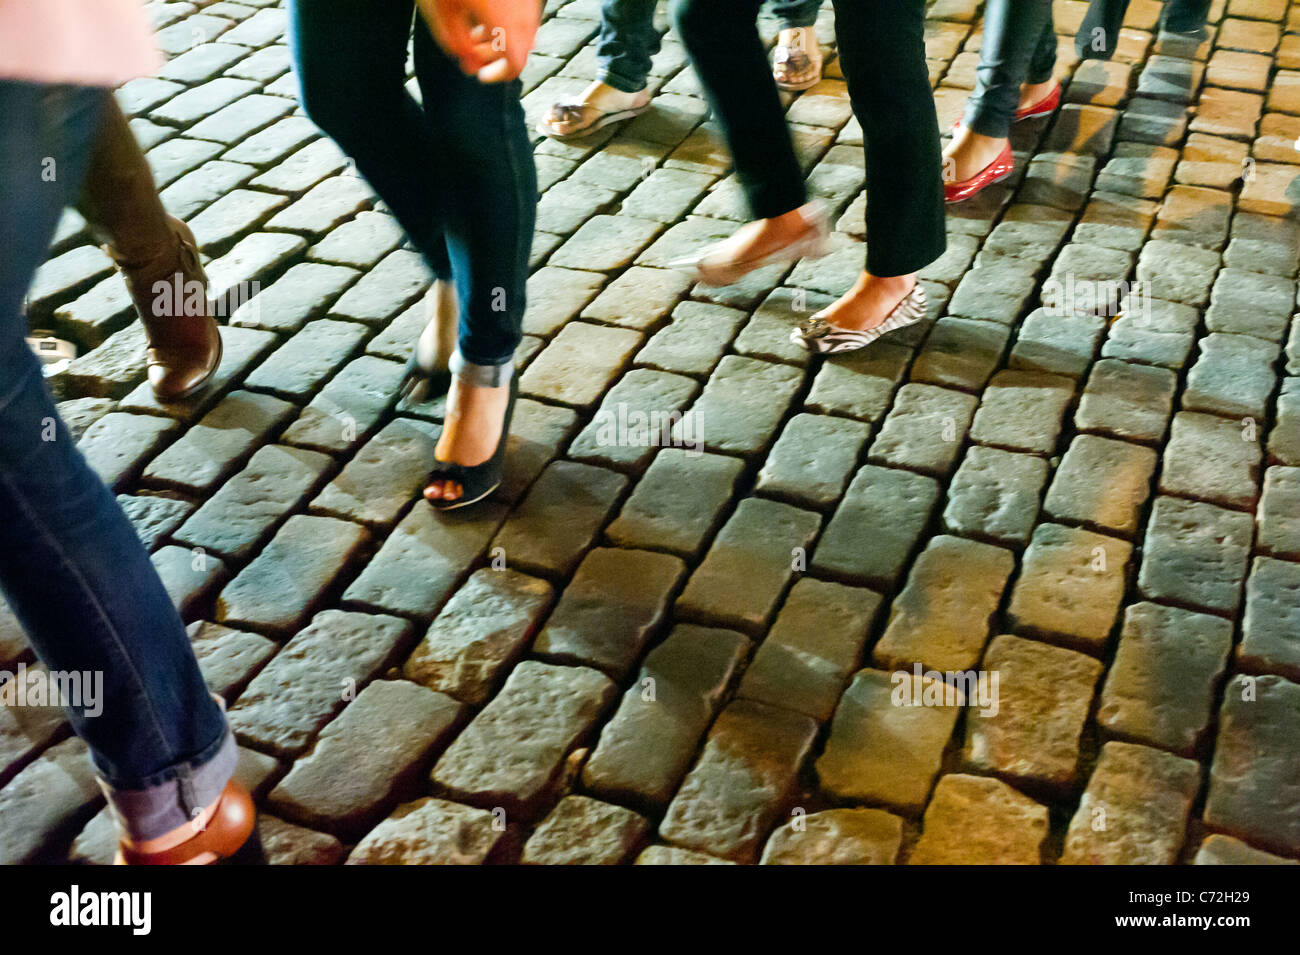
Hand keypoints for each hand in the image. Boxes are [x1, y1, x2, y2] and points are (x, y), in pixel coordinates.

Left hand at [417, 0, 541, 81]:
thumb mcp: (441, 10)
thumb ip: (455, 42)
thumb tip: (469, 64)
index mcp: (502, 18)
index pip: (516, 64)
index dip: (499, 75)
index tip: (482, 76)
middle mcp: (521, 8)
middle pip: (522, 46)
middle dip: (496, 54)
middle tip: (472, 52)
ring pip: (523, 27)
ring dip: (501, 35)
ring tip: (474, 30)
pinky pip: (521, 9)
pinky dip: (505, 17)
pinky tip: (483, 11)